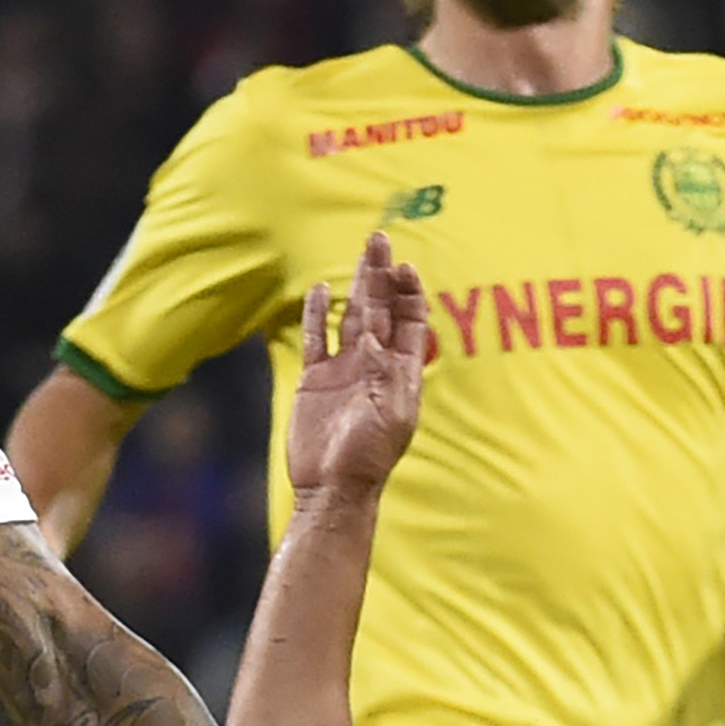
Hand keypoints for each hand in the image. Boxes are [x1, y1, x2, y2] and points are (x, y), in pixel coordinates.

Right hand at [285, 231, 429, 497]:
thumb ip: (382, 370)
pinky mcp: (315, 379)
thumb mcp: (387, 411)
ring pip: (351, 316)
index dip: (408, 291)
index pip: (409, 320)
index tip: (404, 267)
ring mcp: (344, 369)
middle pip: (380, 309)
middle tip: (379, 239)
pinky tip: (321, 290)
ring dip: (357, 285)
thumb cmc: (367, 455)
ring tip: (362, 254)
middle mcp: (374, 364)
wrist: (332, 486)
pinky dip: (317, 313)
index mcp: (400, 371)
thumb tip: (373, 335)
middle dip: (381, 275)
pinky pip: (317, 337)